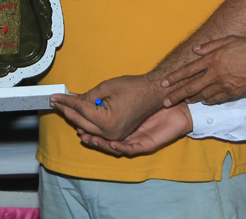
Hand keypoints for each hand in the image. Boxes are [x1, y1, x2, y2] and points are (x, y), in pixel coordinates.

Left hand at [49, 74, 163, 140]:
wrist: (152, 94)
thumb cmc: (132, 87)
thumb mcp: (106, 87)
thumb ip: (88, 96)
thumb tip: (74, 100)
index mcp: (106, 120)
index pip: (80, 109)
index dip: (66, 101)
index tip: (55, 96)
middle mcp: (109, 133)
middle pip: (80, 122)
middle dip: (66, 111)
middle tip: (55, 102)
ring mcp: (113, 136)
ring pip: (86, 128)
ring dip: (74, 117)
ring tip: (63, 107)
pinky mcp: (116, 135)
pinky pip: (96, 130)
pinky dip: (86, 122)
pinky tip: (78, 115)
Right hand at [75, 102, 192, 156]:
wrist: (171, 102)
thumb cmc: (147, 98)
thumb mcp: (122, 96)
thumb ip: (106, 100)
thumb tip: (85, 99)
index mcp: (118, 126)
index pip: (98, 128)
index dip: (85, 125)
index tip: (74, 119)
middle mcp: (124, 136)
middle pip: (102, 140)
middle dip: (89, 136)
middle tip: (78, 132)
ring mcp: (134, 142)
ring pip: (114, 147)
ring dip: (101, 144)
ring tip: (89, 139)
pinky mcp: (144, 145)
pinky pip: (130, 149)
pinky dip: (120, 147)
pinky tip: (112, 143)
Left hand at [161, 36, 245, 105]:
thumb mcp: (228, 40)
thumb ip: (210, 46)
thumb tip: (196, 51)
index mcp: (212, 59)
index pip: (188, 70)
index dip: (174, 78)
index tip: (163, 84)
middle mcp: (215, 74)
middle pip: (191, 87)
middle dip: (176, 95)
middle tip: (165, 102)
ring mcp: (223, 86)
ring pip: (202, 96)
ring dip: (191, 99)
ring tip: (182, 101)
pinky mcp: (232, 93)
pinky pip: (215, 99)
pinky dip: (207, 101)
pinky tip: (203, 102)